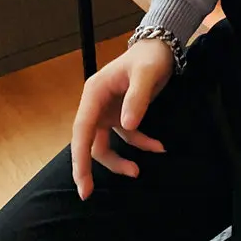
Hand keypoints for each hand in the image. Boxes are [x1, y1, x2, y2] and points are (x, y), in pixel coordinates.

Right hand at [71, 39, 174, 200]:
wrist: (162, 48)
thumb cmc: (150, 57)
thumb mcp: (146, 74)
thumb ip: (137, 99)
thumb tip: (127, 126)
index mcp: (94, 93)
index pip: (81, 130)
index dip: (78, 158)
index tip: (81, 182)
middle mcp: (96, 104)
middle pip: (88, 141)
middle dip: (91, 167)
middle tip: (90, 193)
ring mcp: (108, 110)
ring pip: (106, 143)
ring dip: (120, 158)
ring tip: (138, 171)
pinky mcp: (122, 113)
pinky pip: (127, 135)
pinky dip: (140, 143)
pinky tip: (158, 147)